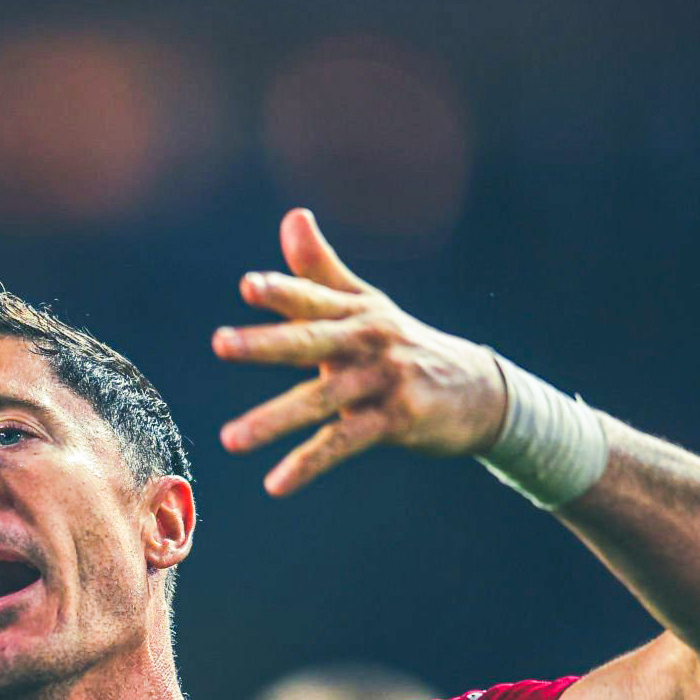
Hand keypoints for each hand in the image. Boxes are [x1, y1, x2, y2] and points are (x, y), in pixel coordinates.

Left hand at [213, 208, 507, 495]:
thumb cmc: (404, 344)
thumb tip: (292, 215)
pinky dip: (308, 464)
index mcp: (355, 312)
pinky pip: (342, 444)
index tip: (249, 287)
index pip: (314, 298)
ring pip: (321, 400)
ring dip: (273, 420)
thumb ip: (320, 269)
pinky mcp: (396, 420)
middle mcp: (369, 341)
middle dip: (265, 343)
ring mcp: (383, 381)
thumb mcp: (366, 305)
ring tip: (229, 440)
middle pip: (311, 341)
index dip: (283, 291)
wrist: (479, 391)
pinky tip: (275, 485)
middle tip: (220, 343)